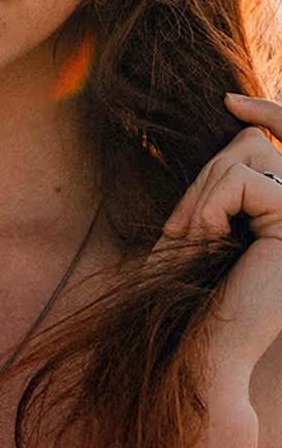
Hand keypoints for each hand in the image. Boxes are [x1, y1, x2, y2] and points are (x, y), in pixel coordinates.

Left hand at [161, 93, 281, 377]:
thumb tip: (244, 125)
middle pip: (253, 144)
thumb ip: (224, 179)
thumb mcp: (205, 221)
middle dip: (204, 176)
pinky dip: (212, 203)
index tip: (229, 101)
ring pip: (248, 155)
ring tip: (189, 238)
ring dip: (203, 191)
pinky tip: (207, 239)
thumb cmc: (192, 289)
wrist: (202, 346)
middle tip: (177, 229)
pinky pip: (246, 181)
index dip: (271, 112)